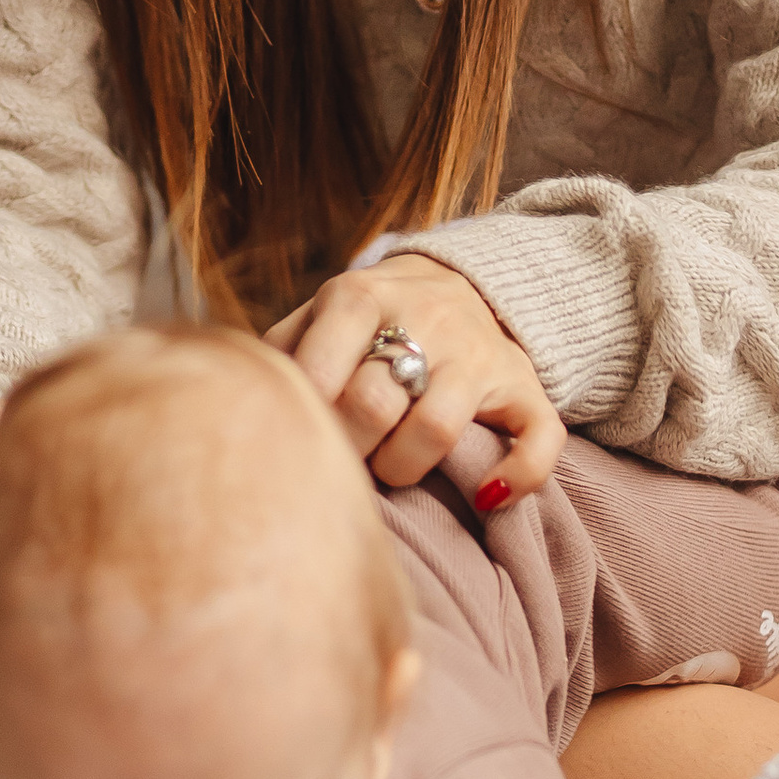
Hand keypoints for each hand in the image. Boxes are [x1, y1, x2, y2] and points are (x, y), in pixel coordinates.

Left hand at [268, 252, 563, 502]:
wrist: (466, 282)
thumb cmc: (372, 318)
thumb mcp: (321, 312)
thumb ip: (281, 346)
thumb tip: (241, 397)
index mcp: (360, 295)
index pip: (322, 373)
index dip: (307, 423)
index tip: (302, 442)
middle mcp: (426, 317)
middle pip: (372, 404)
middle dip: (349, 450)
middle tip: (343, 462)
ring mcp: (481, 354)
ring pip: (438, 429)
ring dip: (403, 468)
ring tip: (390, 471)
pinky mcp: (527, 386)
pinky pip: (538, 440)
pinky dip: (516, 477)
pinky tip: (487, 497)